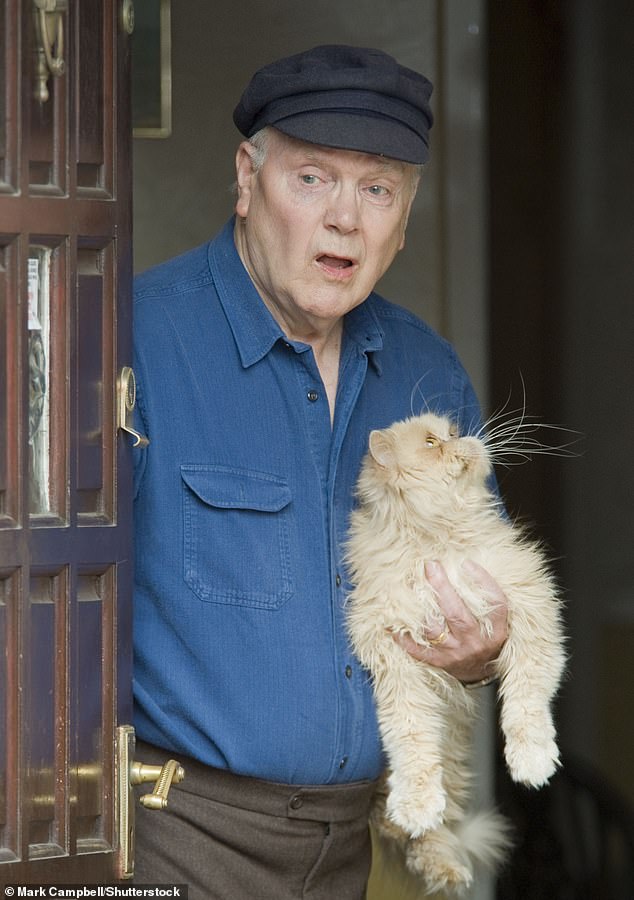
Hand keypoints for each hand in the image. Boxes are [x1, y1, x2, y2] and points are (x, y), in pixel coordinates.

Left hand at [395, 559, 507, 683]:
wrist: (481, 674)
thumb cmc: (488, 640)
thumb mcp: (497, 624)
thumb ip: (486, 601)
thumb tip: (465, 565)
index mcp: (496, 632)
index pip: (494, 604)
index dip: (482, 582)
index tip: (466, 563)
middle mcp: (475, 643)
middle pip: (456, 613)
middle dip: (441, 587)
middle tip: (430, 565)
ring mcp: (455, 654)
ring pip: (433, 629)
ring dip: (419, 607)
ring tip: (409, 585)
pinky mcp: (438, 662)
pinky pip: (417, 648)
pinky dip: (403, 634)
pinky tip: (392, 620)